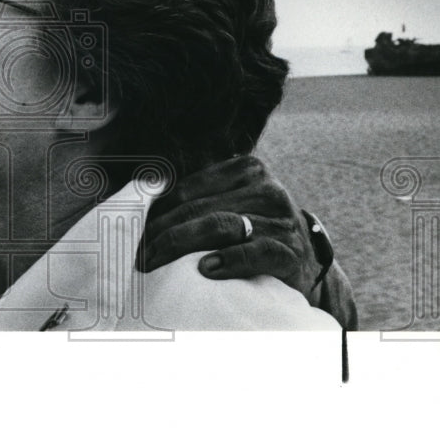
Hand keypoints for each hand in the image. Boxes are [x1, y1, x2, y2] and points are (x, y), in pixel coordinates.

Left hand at [137, 155, 319, 297]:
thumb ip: (199, 198)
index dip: (155, 214)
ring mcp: (280, 219)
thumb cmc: (255, 230)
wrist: (305, 261)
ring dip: (181, 247)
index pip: (187, 190)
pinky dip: (228, 261)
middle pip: (198, 209)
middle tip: (138, 257)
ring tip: (156, 265)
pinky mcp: (289, 252)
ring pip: (220, 227)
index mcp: (246, 169)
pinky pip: (254, 253)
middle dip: (161, 234)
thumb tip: (140, 206)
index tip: (134, 236)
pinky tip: (205, 269)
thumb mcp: (233, 203)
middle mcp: (266, 188)